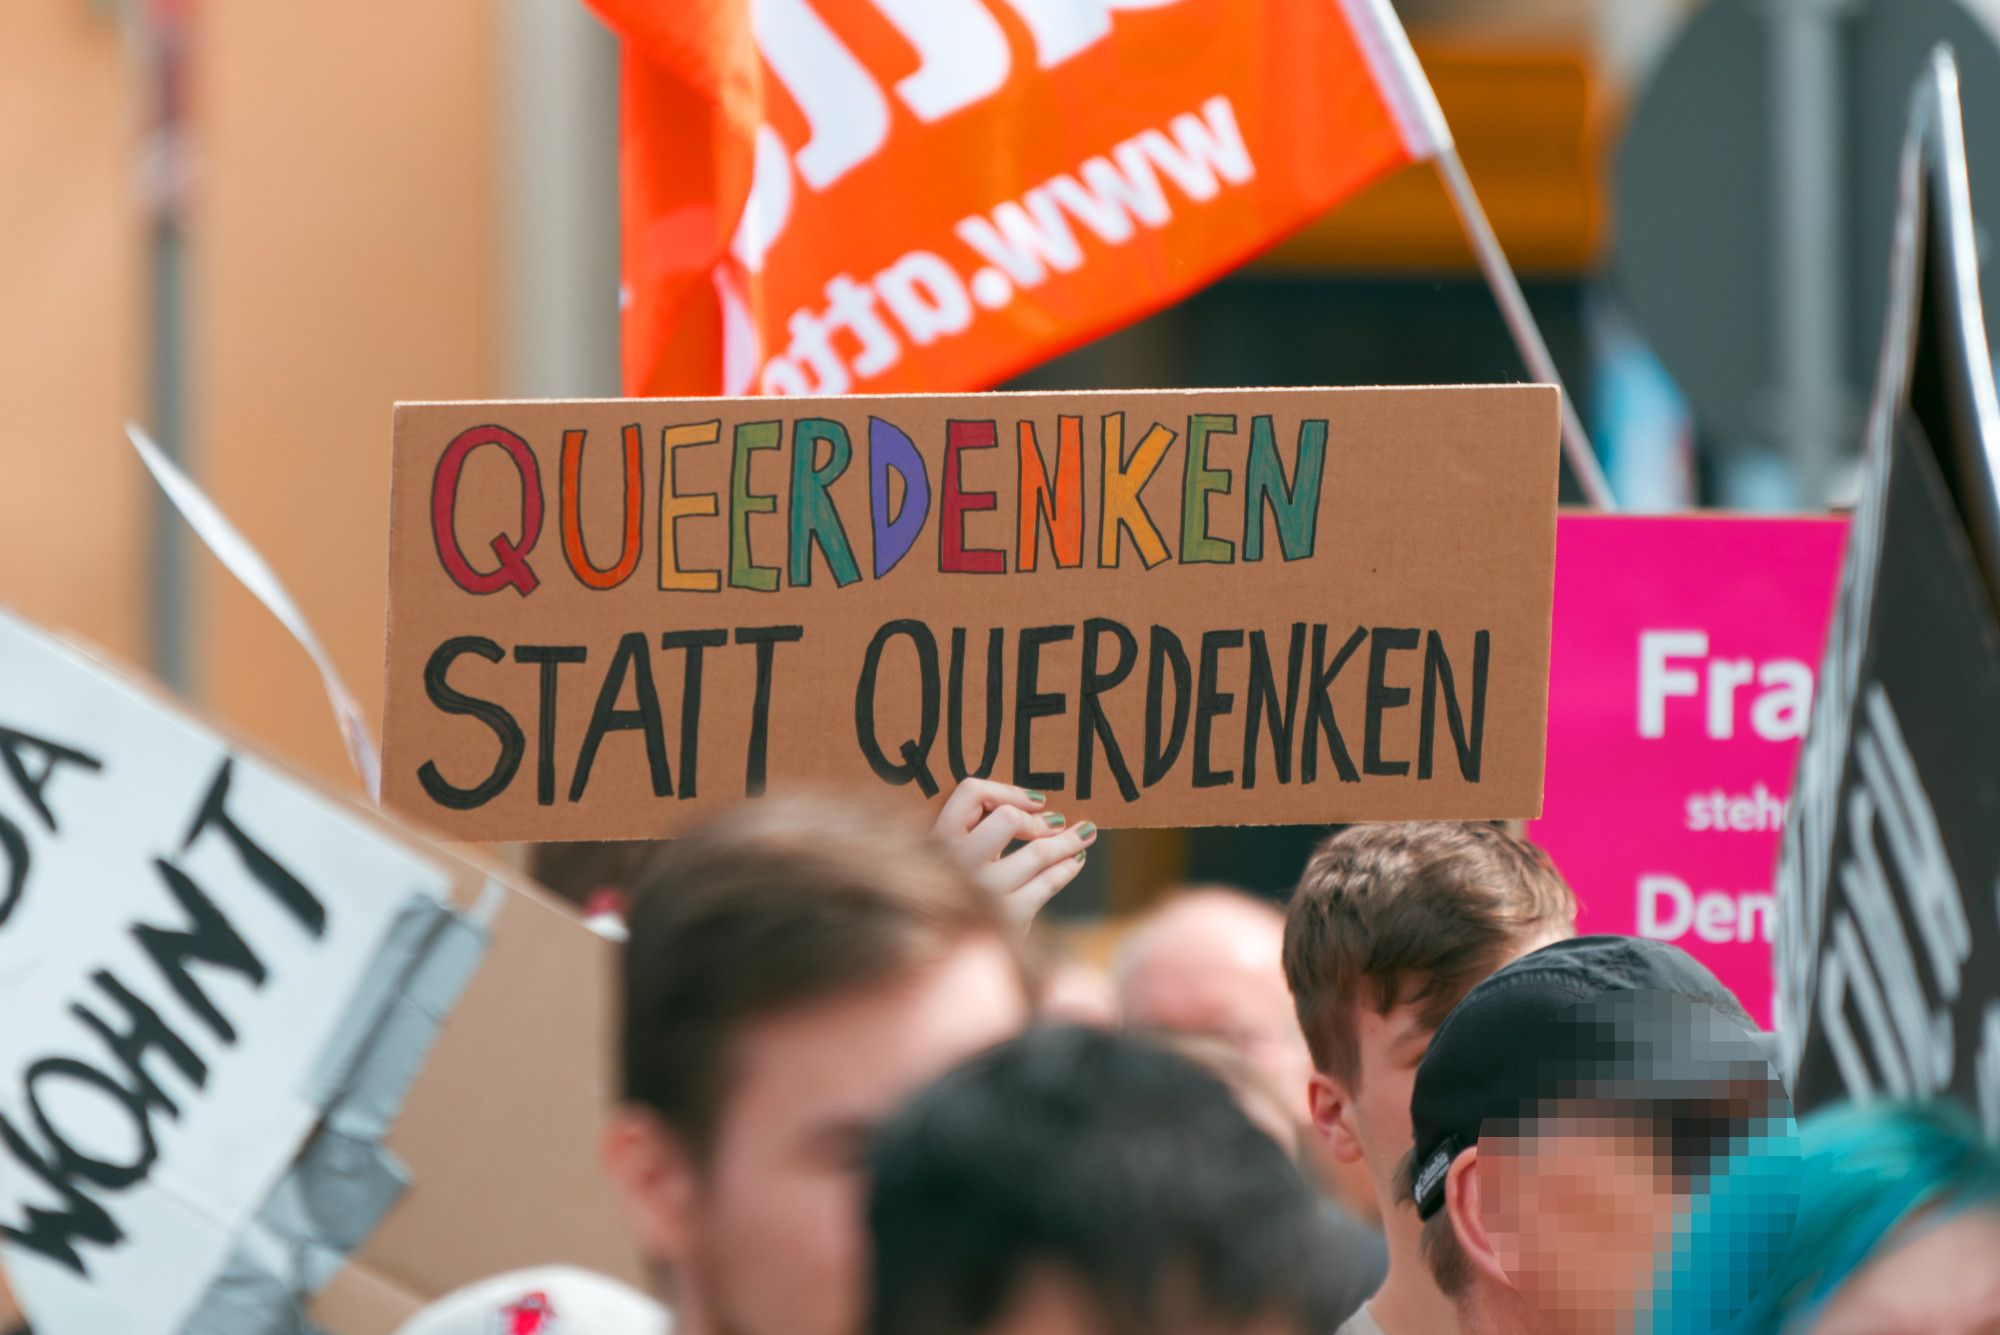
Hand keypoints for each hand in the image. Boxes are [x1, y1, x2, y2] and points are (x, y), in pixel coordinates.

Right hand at [931, 778, 1096, 925]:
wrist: (951, 960)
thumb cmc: (959, 897)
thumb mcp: (956, 860)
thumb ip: (979, 832)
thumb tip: (1036, 805)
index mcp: (936, 840)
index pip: (969, 793)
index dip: (1006, 791)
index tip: (1035, 801)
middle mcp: (956, 863)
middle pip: (1008, 819)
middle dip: (1039, 821)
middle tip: (1059, 823)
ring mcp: (983, 890)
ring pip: (1037, 853)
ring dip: (1068, 841)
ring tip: (1084, 834)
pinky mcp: (1008, 916)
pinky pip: (1047, 883)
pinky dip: (1066, 868)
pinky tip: (1076, 861)